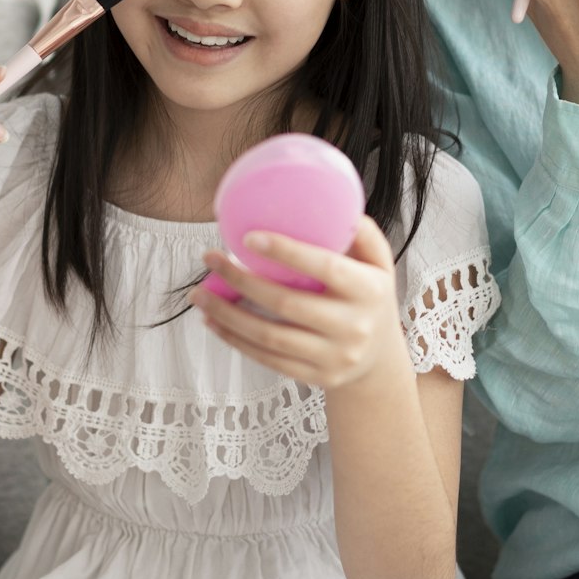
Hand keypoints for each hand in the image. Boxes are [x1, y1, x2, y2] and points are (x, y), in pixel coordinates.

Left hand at [192, 217, 408, 392]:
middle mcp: (353, 326)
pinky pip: (267, 359)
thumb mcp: (379, 264)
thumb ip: (361, 233)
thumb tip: (335, 201)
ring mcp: (334, 356)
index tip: (248, 238)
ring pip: (269, 336)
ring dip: (227, 314)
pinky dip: (235, 339)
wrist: (379, 361)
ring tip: (198, 294)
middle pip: (286, 304)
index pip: (326, 267)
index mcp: (369, 290)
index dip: (287, 252)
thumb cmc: (370, 298)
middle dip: (241, 280)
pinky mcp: (315, 377)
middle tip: (210, 258)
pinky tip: (214, 321)